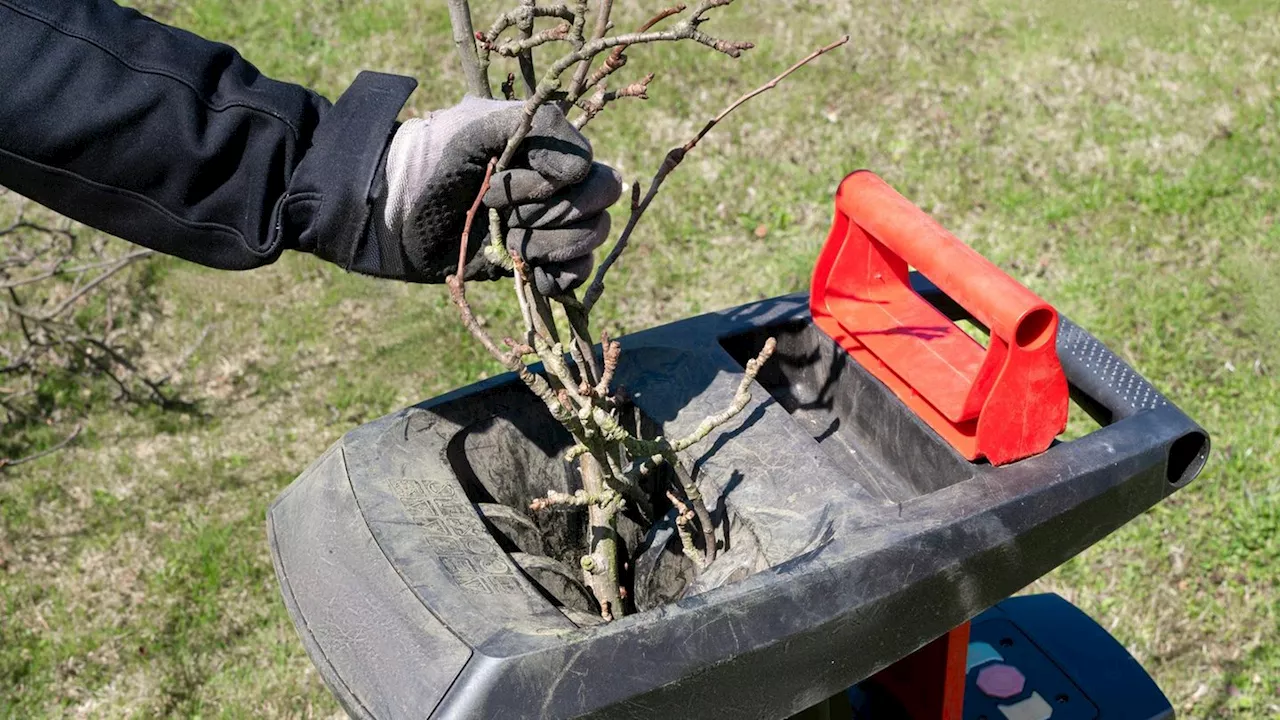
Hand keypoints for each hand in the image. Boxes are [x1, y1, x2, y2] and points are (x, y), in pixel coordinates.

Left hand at [379, 97, 620, 293]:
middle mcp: (558, 188)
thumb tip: (579, 172)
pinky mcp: (538, 264)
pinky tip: (524, 268)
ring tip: (505, 238)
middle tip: (503, 210)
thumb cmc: (435, 160)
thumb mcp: (481, 126)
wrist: (396, 210)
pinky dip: (557, 276)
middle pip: (601, 204)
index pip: (591, 170)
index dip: (552, 182)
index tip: (502, 177)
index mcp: (551, 151)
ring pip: (590, 239)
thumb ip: (540, 128)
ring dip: (547, 243)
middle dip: (554, 212)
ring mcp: (551, 227)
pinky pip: (577, 275)